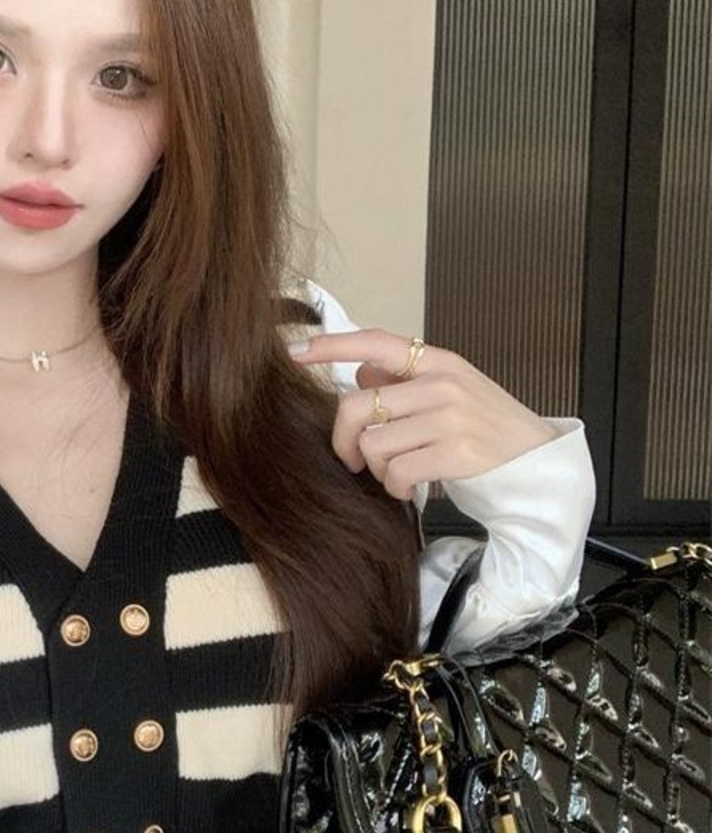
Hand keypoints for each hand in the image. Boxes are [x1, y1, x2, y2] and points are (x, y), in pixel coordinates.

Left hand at [290, 326, 566, 500]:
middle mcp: (441, 383)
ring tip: (398, 475)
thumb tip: (359, 373)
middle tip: (354, 459)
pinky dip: (397, 488)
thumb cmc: (486, 428)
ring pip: (375, 444)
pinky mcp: (457, 455)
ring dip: (378, 469)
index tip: (296, 351)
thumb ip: (405, 380)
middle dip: (345, 439)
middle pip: (359, 405)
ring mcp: (450, 418)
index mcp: (437, 361)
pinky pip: (398, 473)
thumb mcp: (450, 391)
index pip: (375, 342)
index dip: (332, 346)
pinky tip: (412, 489)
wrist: (536, 464)